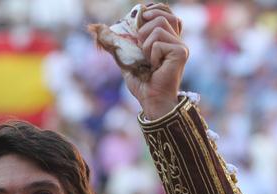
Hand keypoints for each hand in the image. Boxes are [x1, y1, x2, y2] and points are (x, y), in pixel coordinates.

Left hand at [123, 4, 187, 119]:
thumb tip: (96, 29)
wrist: (151, 100)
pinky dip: (149, 54)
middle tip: (140, 46)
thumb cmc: (142, 83)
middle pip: (162, 15)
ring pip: (159, 26)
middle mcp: (177, 39)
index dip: (154, 9)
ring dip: (145, 44)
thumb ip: (116, 42)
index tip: (141, 18)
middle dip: (143, 28)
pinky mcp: (181, 52)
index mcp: (167, 38)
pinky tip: (154, 67)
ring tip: (147, 60)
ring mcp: (181, 45)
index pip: (165, 11)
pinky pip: (157, 42)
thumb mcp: (125, 57)